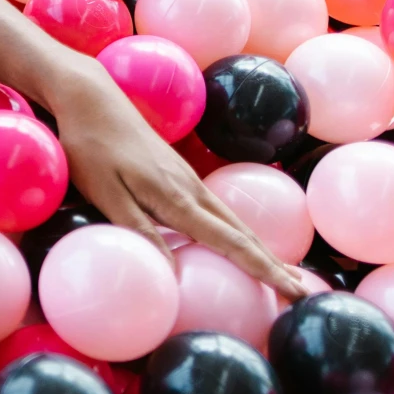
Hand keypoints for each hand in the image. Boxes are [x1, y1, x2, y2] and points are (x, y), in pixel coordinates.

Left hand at [45, 64, 323, 302]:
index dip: (265, 270)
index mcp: (179, 199)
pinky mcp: (178, 176)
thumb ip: (139, 232)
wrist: (91, 98)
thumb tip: (172, 276)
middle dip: (274, 266)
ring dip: (261, 250)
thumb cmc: (91, 147)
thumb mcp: (105, 194)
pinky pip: (217, 213)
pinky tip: (236, 245)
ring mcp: (188, 180)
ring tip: (283, 275)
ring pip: (233, 222)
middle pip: (243, 235)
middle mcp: (192, 190)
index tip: (296, 292)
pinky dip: (238, 235)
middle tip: (303, 295)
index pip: (233, 243)